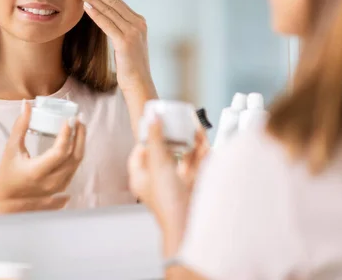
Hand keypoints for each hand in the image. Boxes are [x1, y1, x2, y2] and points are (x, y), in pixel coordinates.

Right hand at [0, 101, 85, 207]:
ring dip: (81, 142)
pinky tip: (77, 139)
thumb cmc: (7, 175)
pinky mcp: (62, 187)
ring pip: (77, 162)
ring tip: (80, 125)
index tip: (70, 119)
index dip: (67, 134)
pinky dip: (77, 151)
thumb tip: (27, 104)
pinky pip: (75, 167)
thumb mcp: (11, 149)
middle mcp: (51, 181)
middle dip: (79, 135)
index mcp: (37, 172)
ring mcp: (59, 186)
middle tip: (79, 117)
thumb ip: (20, 126)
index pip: (59, 152)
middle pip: (74, 156)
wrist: (9, 202)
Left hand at [76, 0, 155, 95]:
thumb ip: (120, 29)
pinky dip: (96, 14)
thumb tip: (106, 19)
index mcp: (138, 22)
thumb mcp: (126, 43)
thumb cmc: (131, 66)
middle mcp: (138, 23)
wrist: (139, 83)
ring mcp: (133, 32)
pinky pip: (107, 24)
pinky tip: (86, 6)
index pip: (117, 2)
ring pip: (109, 10)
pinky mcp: (126, 41)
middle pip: (113, 1)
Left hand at [128, 119, 208, 256]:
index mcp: (142, 178)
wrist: (189, 222)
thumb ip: (155, 139)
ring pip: (182, 156)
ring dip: (188, 140)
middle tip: (175, 122)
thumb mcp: (157, 163)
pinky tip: (202, 137)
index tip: (153, 124)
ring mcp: (177, 182)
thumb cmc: (167, 201)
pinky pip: (197, 162)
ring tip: (192, 125)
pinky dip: (200, 149)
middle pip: (163, 153)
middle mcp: (158, 180)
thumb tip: (153, 119)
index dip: (145, 138)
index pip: (138, 154)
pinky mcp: (194, 184)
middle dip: (172, 136)